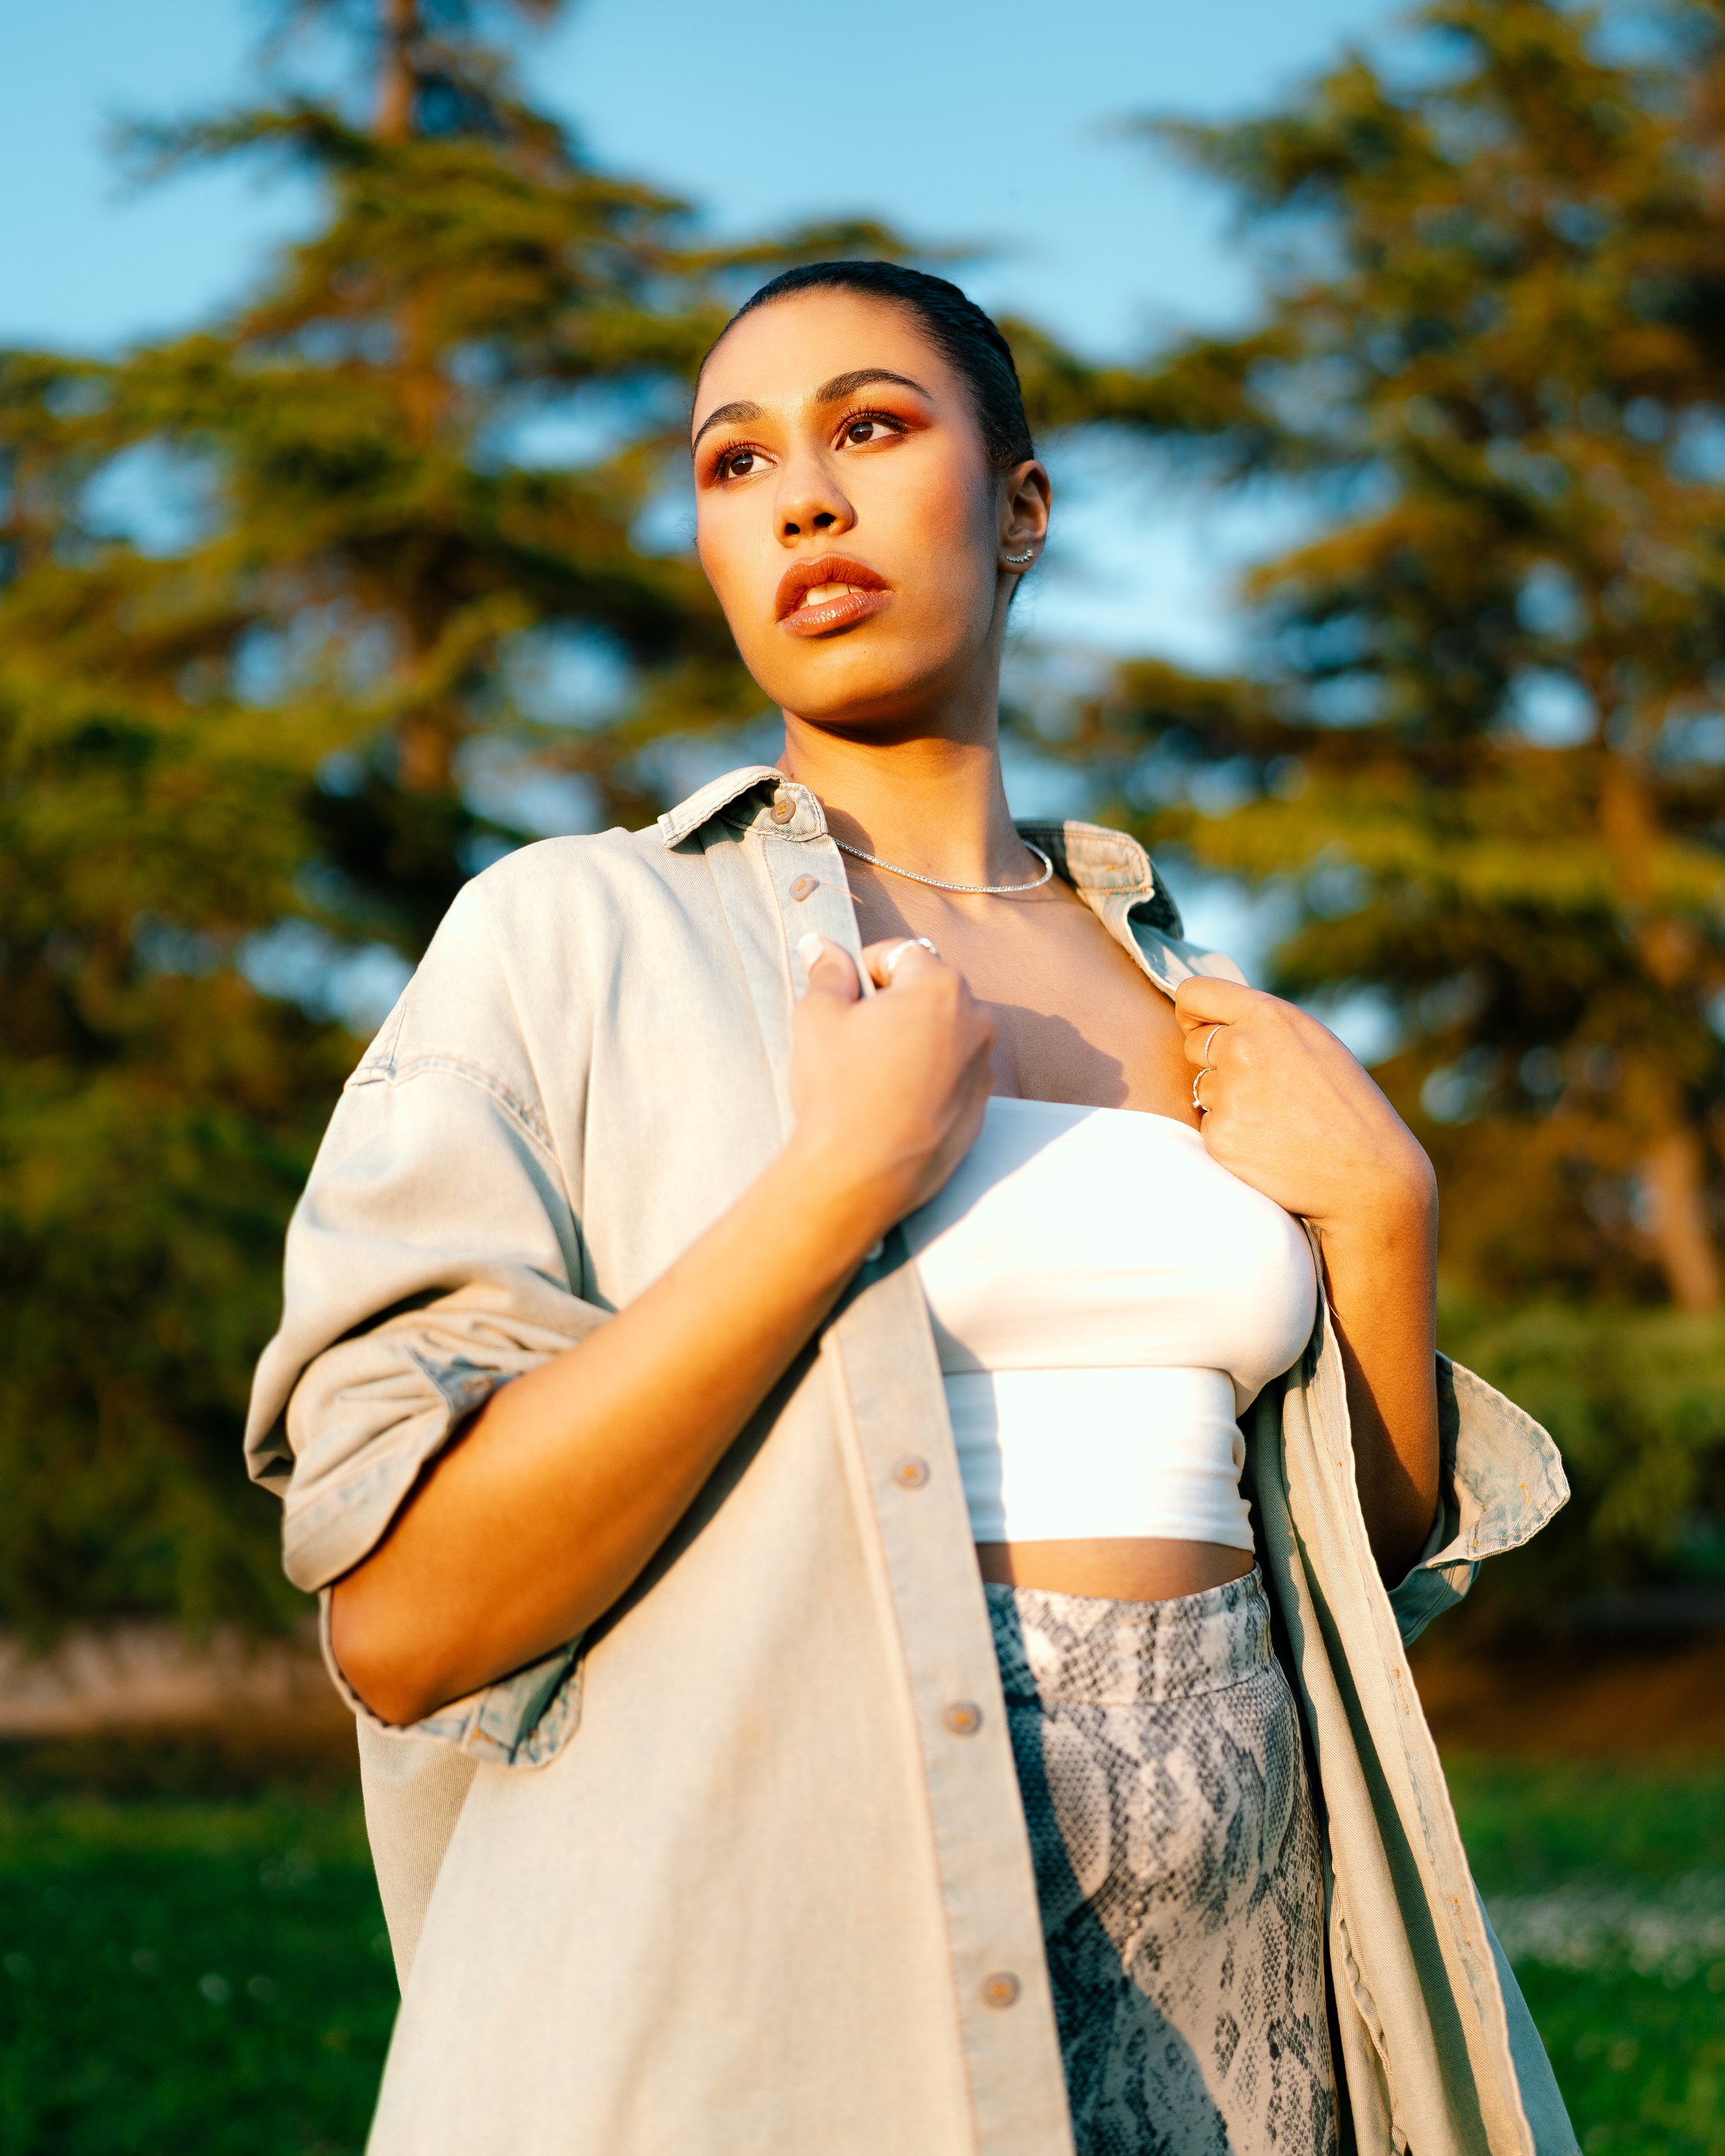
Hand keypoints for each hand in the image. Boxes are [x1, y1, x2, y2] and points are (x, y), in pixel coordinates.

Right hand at [788, 934, 996, 1247]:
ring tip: (873, 1074)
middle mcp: (975, 1021)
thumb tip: (820, 945)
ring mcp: (983, 1068)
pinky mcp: (981, 1109)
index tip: (845, 1001)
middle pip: (929, 992)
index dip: (864, 971)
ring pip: (944, 1035)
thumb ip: (827, 973)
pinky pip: (953, 1076)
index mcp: (939, 987)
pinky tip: (893, 1103)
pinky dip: (929, 1079)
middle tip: (856, 1039)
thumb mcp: (818, 1018)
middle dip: (894, 1005)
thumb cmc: (839, 1090)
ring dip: (914, 1041)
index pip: (900, 953)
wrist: (861, 1174)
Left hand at [1175, 976, 1435, 1238]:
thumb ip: (1262, 1025)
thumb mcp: (1313, 1042)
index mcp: (1270, 1016)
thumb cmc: (1346, 1106)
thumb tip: (1209, 1022)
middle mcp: (1243, 1047)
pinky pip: (1207, 1126)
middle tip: (1262, 1087)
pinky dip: (1230, 1135)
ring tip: (1275, 1119)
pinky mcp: (1219, 1136)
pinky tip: (1268, 1144)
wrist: (1368, 1174)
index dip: (1192, 1013)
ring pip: (1201, 1088)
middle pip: (1192, 1044)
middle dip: (1215, 1062)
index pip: (1193, 993)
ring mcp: (1229, 1093)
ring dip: (1225, 1101)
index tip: (1199, 1027)